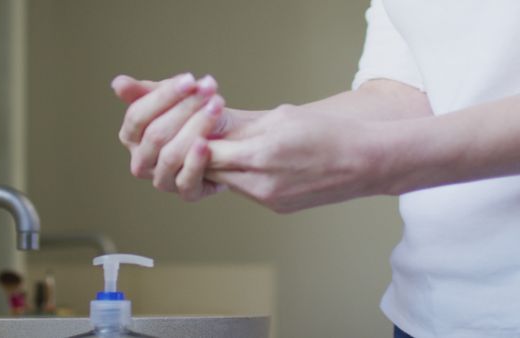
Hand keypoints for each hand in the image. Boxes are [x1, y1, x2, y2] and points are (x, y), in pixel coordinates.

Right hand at [111, 73, 227, 199]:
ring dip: (196, 128)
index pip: (137, 116)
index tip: (190, 79)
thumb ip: (146, 91)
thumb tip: (117, 83)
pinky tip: (207, 143)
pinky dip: (196, 161)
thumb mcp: (173, 99)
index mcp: (131, 137)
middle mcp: (141, 162)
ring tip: (216, 107)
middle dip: (185, 108)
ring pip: (170, 155)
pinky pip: (186, 180)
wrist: (230, 141)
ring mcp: (162, 180)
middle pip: (155, 134)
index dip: (163, 97)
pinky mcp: (187, 193)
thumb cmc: (195, 117)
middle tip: (209, 90)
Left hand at [202, 104, 381, 212]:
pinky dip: (242, 176)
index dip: (196, 136)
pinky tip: (252, 161)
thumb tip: (209, 123)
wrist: (364, 162)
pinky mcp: (277, 208)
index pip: (206, 151)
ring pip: (228, 181)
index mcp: (260, 155)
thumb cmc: (326, 131)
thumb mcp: (281, 116)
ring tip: (229, 144)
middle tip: (202, 133)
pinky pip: (247, 191)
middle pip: (212, 170)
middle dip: (203, 153)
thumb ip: (241, 124)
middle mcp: (261, 184)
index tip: (194, 124)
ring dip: (223, 165)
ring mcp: (269, 200)